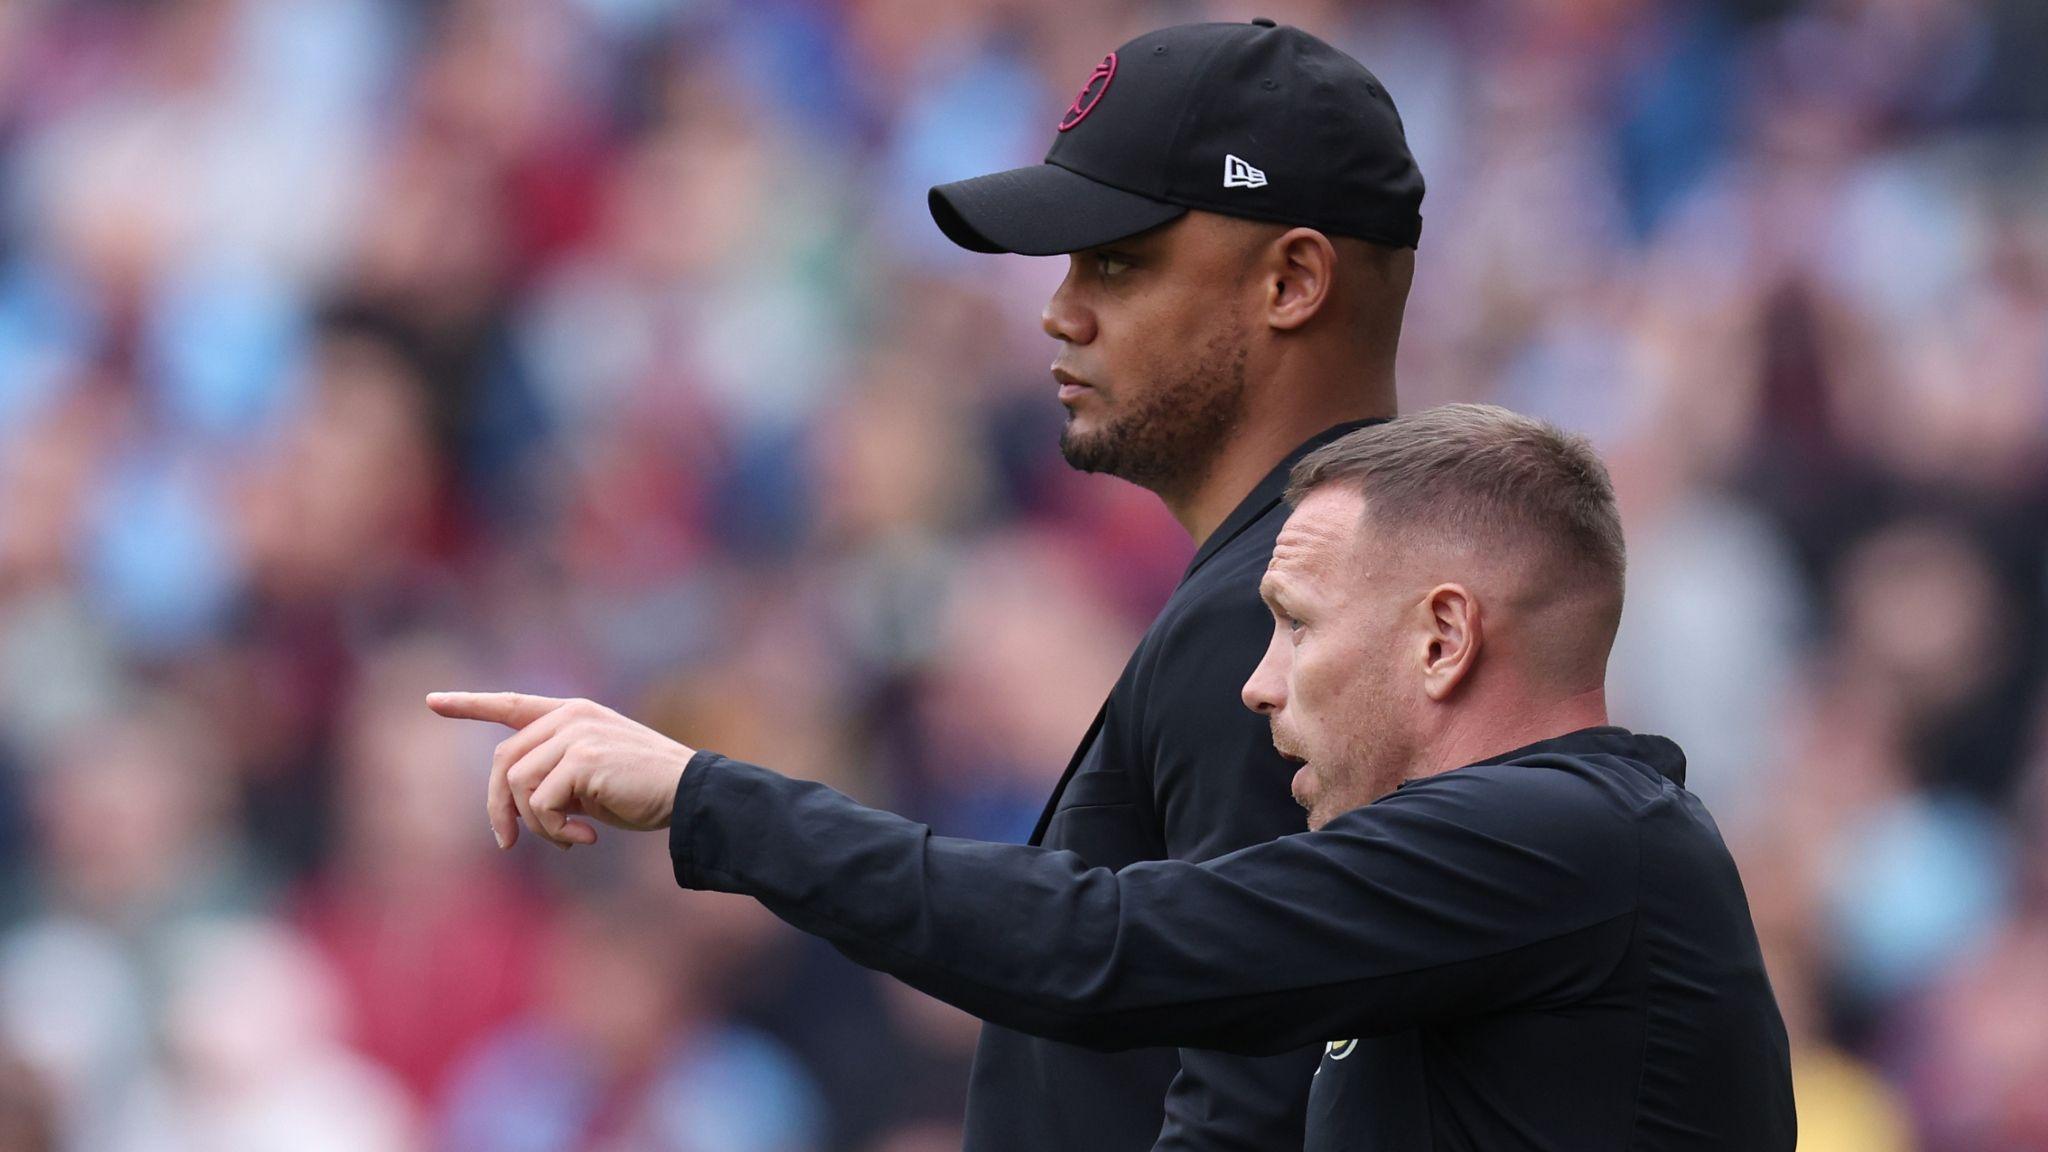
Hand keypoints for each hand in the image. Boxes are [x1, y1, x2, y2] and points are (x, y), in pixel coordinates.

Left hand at [424, 692, 696, 850]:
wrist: (691, 794)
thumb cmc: (645, 792)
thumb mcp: (592, 780)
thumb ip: (555, 777)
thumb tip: (516, 807)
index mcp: (572, 714)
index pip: (511, 705)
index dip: (469, 705)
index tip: (432, 701)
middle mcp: (569, 716)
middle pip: (503, 762)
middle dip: (498, 809)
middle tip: (507, 843)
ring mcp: (575, 734)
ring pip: (517, 787)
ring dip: (536, 826)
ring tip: (570, 839)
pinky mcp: (581, 758)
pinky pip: (540, 804)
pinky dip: (555, 831)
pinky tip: (586, 839)